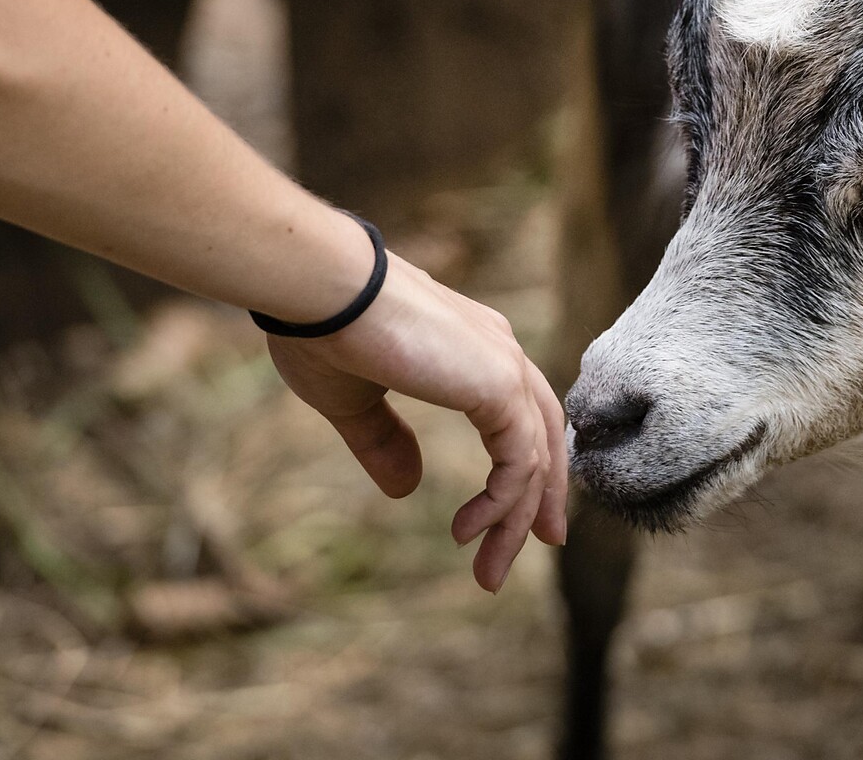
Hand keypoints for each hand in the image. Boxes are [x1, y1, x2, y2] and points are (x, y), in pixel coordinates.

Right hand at [266, 257, 566, 591]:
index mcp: (472, 348)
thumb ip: (385, 442)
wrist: (321, 289)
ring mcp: (504, 365)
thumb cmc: (325, 332)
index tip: (512, 515)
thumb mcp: (354, 401)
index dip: (525, 464)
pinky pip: (519, 460)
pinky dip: (502, 502)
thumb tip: (407, 489)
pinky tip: (468, 531)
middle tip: (536, 547)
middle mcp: (499, 351)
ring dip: (513, 520)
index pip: (520, 413)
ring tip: (488, 572)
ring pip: (533, 458)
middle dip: (537, 500)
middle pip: (541, 438)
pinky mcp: (498, 384)